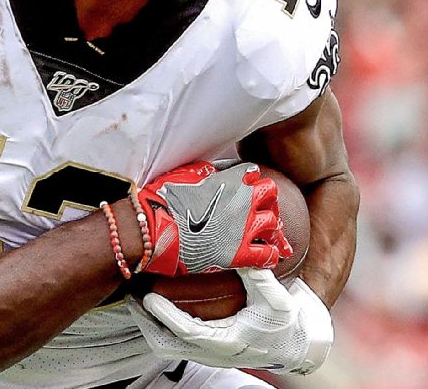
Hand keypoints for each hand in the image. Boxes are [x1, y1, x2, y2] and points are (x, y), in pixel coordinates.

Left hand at [129, 268, 333, 374]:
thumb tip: (246, 253)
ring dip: (148, 326)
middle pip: (167, 344)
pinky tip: (152, 309)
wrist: (293, 345)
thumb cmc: (284, 324)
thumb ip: (260, 277)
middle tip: (132, 298)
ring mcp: (207, 354)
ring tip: (136, 301)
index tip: (149, 299)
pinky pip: (172, 344)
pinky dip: (158, 328)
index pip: (188, 331)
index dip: (166, 315)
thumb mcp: (277, 299)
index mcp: (228, 341)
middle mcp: (213, 352)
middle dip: (146, 322)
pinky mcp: (204, 351)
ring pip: (166, 346)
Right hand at [134, 161, 289, 275]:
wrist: (154, 228)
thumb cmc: (164, 200)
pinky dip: (270, 255)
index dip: (248, 178)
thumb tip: (214, 175)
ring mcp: (243, 228)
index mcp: (230, 179)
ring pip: (273, 223)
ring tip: (265, 232)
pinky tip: (268, 254)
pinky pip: (266, 255)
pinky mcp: (238, 253)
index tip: (245, 183)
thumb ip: (208, 173)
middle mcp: (243, 201)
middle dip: (265, 199)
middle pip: (269, 194)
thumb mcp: (186, 174)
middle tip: (258, 206)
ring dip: (270, 226)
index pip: (252, 172)